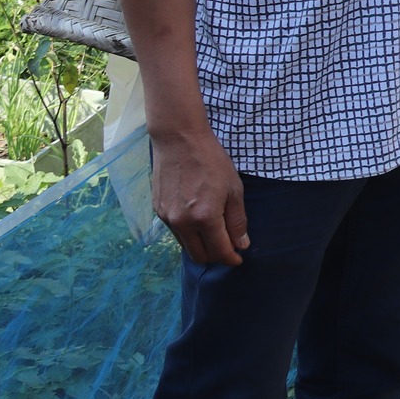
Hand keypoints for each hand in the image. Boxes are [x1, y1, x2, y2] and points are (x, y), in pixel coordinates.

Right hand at [151, 127, 248, 265]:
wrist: (179, 140)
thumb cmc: (211, 161)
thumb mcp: (234, 189)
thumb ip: (237, 221)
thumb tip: (241, 244)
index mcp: (204, 217)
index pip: (219, 251)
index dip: (231, 258)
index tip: (239, 258)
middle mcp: (182, 223)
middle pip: (199, 255)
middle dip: (216, 257)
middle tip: (229, 250)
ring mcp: (166, 218)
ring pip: (186, 245)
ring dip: (202, 246)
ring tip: (216, 236)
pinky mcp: (157, 210)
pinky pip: (176, 232)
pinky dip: (189, 234)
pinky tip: (199, 223)